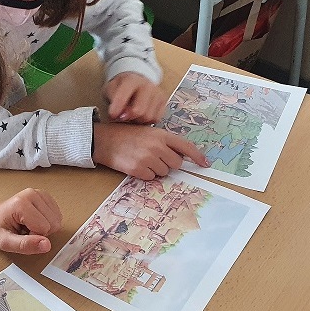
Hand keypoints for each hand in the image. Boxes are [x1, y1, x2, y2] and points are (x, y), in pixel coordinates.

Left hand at [0, 188, 61, 254]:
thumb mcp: (6, 243)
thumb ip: (25, 245)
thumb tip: (47, 245)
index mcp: (21, 204)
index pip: (44, 228)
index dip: (35, 236)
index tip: (21, 233)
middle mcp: (32, 194)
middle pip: (53, 223)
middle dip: (41, 232)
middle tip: (25, 230)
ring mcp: (39, 193)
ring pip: (57, 219)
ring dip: (45, 227)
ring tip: (29, 225)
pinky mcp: (44, 195)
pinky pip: (57, 214)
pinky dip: (48, 221)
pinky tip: (35, 220)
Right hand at [92, 122, 208, 179]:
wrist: (104, 140)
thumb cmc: (126, 135)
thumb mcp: (147, 132)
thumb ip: (164, 142)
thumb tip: (180, 157)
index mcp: (161, 134)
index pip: (185, 146)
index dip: (197, 156)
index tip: (205, 164)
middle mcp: (156, 146)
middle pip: (176, 163)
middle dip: (168, 163)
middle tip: (155, 157)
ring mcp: (148, 158)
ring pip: (164, 172)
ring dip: (155, 169)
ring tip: (142, 158)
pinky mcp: (138, 169)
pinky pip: (151, 178)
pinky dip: (145, 174)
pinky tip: (135, 164)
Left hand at [105, 72, 166, 123]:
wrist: (136, 82)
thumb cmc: (121, 87)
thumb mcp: (110, 89)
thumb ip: (112, 99)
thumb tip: (117, 114)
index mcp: (132, 80)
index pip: (124, 96)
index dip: (117, 108)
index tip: (112, 115)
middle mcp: (147, 85)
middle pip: (139, 111)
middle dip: (128, 118)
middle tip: (122, 117)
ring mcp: (157, 93)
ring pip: (148, 117)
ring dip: (137, 120)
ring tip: (131, 115)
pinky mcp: (163, 102)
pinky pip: (156, 119)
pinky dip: (146, 121)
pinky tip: (140, 116)